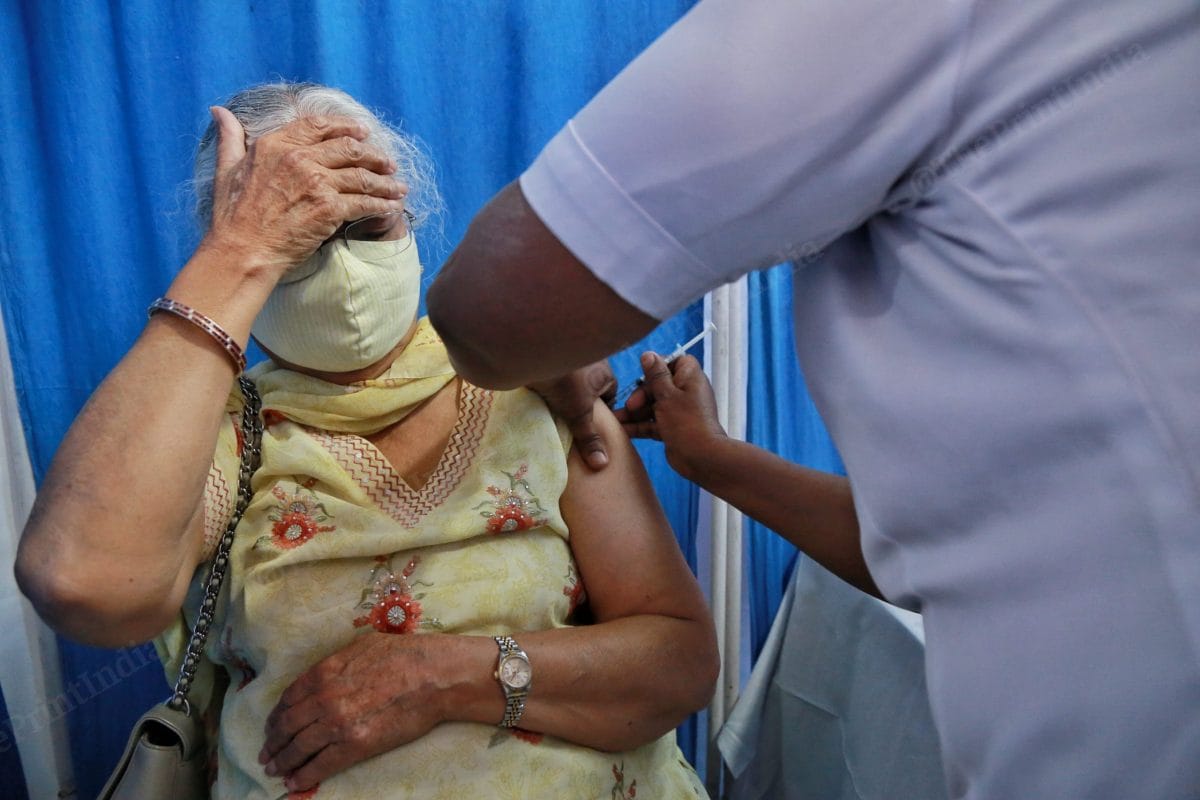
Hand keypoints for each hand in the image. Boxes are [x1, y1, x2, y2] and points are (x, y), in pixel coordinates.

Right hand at [201, 106, 406, 280]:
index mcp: (276, 144)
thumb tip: (220, 111)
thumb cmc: (232, 216)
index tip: (363, 132)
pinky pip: (365, 202)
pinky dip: (383, 205)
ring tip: (400, 187)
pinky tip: (393, 208)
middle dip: (374, 155)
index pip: (319, 125)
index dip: (346, 127)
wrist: (242, 250)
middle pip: (349, 148)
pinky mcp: (330, 209)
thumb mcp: (227, 168)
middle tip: (388, 163)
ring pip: (362, 176)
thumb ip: (230, 138)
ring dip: (386, 181)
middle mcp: (300, 158)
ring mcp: (317, 183)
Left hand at [258, 633, 457, 792]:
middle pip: (286, 726)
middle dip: (272, 743)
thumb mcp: (361, 646)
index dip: (275, 716)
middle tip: (266, 754)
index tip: (272, 726)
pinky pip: (320, 765)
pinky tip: (294, 782)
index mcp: (323, 673)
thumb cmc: (403, 654)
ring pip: (298, 748)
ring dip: (282, 762)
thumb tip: (327, 673)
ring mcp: (336, 724)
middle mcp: (323, 699)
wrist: (432, 675)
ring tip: (275, 770)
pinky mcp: (354, 746)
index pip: (288, 699)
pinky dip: (304, 775)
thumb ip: (336, 662)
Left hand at [529, 360, 617, 468]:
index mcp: (605, 372)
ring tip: (556, 411)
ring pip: (572, 380)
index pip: (610, 394)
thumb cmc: (565, 382)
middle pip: (590, 387)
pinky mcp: (549, 356)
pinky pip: (554, 374)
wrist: (535, 353)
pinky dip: (549, 385)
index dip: (603, 410)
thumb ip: (589, 438)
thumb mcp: (579, 414)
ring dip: (565, 393)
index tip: (591, 425)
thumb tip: (602, 464)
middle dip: (583, 402)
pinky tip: (542, 397)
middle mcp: (591, 360)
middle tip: (573, 420)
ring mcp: (569, 356)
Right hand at [615, 352, 725, 479]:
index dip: (657, 367)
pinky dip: (639, 425)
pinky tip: (622, 429)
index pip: (674, 362)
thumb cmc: (687, 422)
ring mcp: (679, 411)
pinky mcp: (672, 428)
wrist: (700, 457)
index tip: (644, 376)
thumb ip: (656, 374)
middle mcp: (686, 392)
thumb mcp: (667, 394)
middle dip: (641, 395)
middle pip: (658, 385)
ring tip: (616, 419)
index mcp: (690, 377)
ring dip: (635, 412)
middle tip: (631, 406)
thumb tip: (648, 354)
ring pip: (653, 405)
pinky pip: (653, 422)